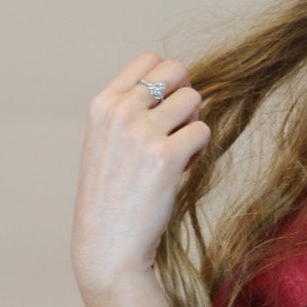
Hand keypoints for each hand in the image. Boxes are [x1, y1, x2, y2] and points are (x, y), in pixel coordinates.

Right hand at [71, 53, 209, 302]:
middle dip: (185, 97)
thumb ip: (130, 113)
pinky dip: (200, 151)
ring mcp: (142, 132)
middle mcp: (120, 112)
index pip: (149, 60)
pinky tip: (183, 171)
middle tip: (177, 130)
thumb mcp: (106, 144)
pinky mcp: (166, 157)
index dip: (167, 82)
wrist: (108, 246)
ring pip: (194, 99)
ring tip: (178, 154)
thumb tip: (179, 87)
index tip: (162, 111)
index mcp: (103, 105)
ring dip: (194, 125)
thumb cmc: (112, 199)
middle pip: (177, 71)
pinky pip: (203, 132)